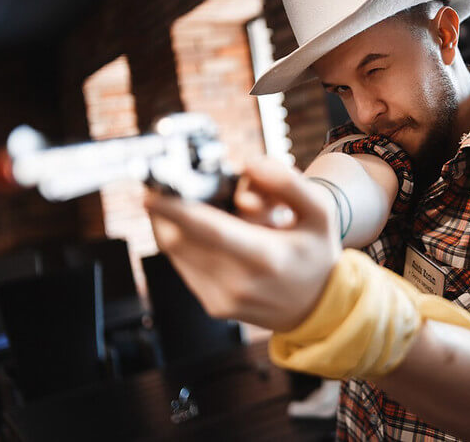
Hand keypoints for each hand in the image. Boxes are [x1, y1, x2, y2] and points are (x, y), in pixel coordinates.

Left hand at [144, 157, 341, 331]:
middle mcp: (239, 283)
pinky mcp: (213, 306)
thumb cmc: (315, 252)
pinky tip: (204, 232)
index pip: (209, 230)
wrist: (318, 306)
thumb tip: (248, 164)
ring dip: (174, 225)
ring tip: (197, 209)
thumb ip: (287, 182)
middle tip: (169, 188)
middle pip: (179, 240)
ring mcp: (222, 299)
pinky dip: (184, 243)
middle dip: (166, 211)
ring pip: (176, 253)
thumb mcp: (319, 211)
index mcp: (266, 257)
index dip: (175, 211)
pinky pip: (184, 266)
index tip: (151, 193)